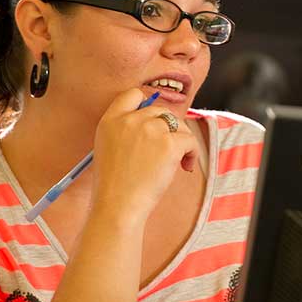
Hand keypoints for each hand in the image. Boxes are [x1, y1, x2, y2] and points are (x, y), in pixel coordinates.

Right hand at [90, 88, 197, 219]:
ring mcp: (149, 129)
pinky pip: (190, 139)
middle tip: (171, 150)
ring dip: (182, 141)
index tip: (155, 122)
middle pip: (160, 110)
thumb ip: (126, 131)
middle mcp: (129, 120)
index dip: (147, 104)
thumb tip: (158, 123)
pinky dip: (192, 153)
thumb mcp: (109, 149)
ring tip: (180, 162)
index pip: (132, 95)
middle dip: (169, 128)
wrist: (117, 206)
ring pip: (178, 124)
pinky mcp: (168, 143)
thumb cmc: (115, 186)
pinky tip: (186, 167)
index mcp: (110, 121)